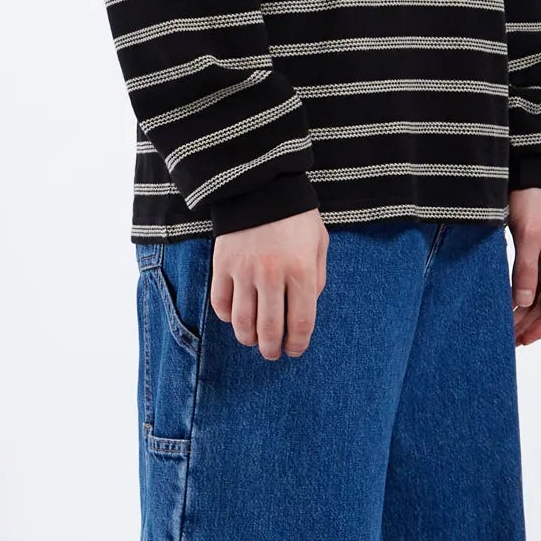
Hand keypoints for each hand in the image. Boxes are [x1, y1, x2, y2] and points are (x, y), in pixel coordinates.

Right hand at [210, 208, 327, 358]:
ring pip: (242, 322)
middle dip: (272, 349)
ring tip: (253, 342)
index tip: (295, 350)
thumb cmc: (296, 216)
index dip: (298, 344)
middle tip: (273, 354)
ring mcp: (244, 271)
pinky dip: (227, 317)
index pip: (300, 323)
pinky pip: (221, 303)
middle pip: (270, 329)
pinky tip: (236, 319)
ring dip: (248, 339)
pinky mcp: (222, 265)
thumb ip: (317, 279)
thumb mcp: (319, 244)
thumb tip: (304, 311)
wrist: (260, 186)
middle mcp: (272, 275)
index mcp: (302, 270)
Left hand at [508, 188, 540, 344]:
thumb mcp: (528, 233)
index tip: (527, 338)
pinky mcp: (540, 258)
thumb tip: (523, 303)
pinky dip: (521, 301)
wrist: (529, 173)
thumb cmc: (532, 199)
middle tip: (510, 341)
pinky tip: (507, 312)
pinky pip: (534, 287)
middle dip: (533, 324)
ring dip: (526, 316)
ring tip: (506, 332)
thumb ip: (525, 269)